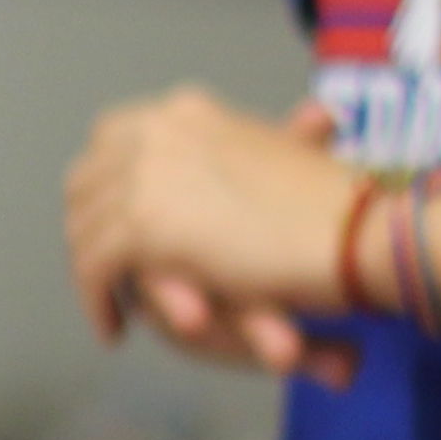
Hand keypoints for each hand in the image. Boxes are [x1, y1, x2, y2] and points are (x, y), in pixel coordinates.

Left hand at [66, 86, 367, 381]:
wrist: (356, 231)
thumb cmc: (333, 206)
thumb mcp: (278, 158)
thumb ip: (241, 153)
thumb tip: (226, 163)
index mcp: (184, 110)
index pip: (110, 141)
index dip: (104, 188)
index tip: (112, 225)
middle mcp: (156, 131)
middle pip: (86, 183)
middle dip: (89, 230)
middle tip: (103, 275)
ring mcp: (144, 175)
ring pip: (84, 230)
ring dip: (92, 274)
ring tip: (110, 308)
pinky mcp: (142, 226)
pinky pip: (95, 269)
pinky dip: (98, 302)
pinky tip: (114, 329)